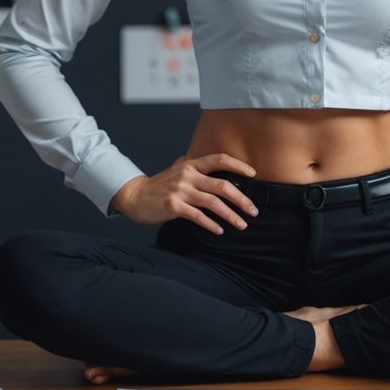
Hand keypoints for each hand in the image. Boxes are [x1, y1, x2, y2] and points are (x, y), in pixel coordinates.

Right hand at [111, 153, 259, 233]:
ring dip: (231, 215)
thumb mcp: (179, 170)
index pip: (219, 159)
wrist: (135, 196)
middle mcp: (188, 175)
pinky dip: (211, 224)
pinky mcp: (174, 206)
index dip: (238, 165)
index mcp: (191, 164)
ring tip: (242, 224)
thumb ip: (196, 168)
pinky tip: (220, 230)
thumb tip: (219, 168)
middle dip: (242, 199)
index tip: (253, 174)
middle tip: (254, 210)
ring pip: (213, 203)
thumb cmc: (161, 185)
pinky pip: (198, 216)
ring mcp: (180, 190)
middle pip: (222, 185)